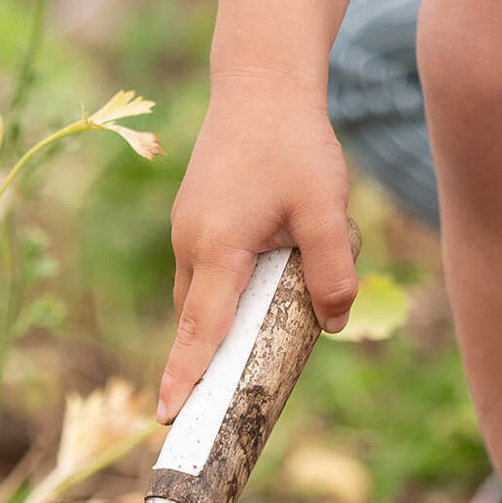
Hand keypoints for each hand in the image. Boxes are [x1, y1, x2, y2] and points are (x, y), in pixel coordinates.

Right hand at [160, 70, 358, 422]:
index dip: (185, 376)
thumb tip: (335, 323)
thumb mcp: (327, 210)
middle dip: (211, 357)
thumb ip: (333, 271)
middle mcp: (192, 242)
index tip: (166, 418)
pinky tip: (273, 270)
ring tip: (268, 326)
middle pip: (200, 318)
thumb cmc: (293, 144)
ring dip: (228, 315)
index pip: (200, 329)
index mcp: (217, 247)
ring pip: (204, 293)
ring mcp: (190, 228)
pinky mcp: (199, 215)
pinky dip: (231, 286)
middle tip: (230, 399)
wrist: (262, 84)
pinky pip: (210, 269)